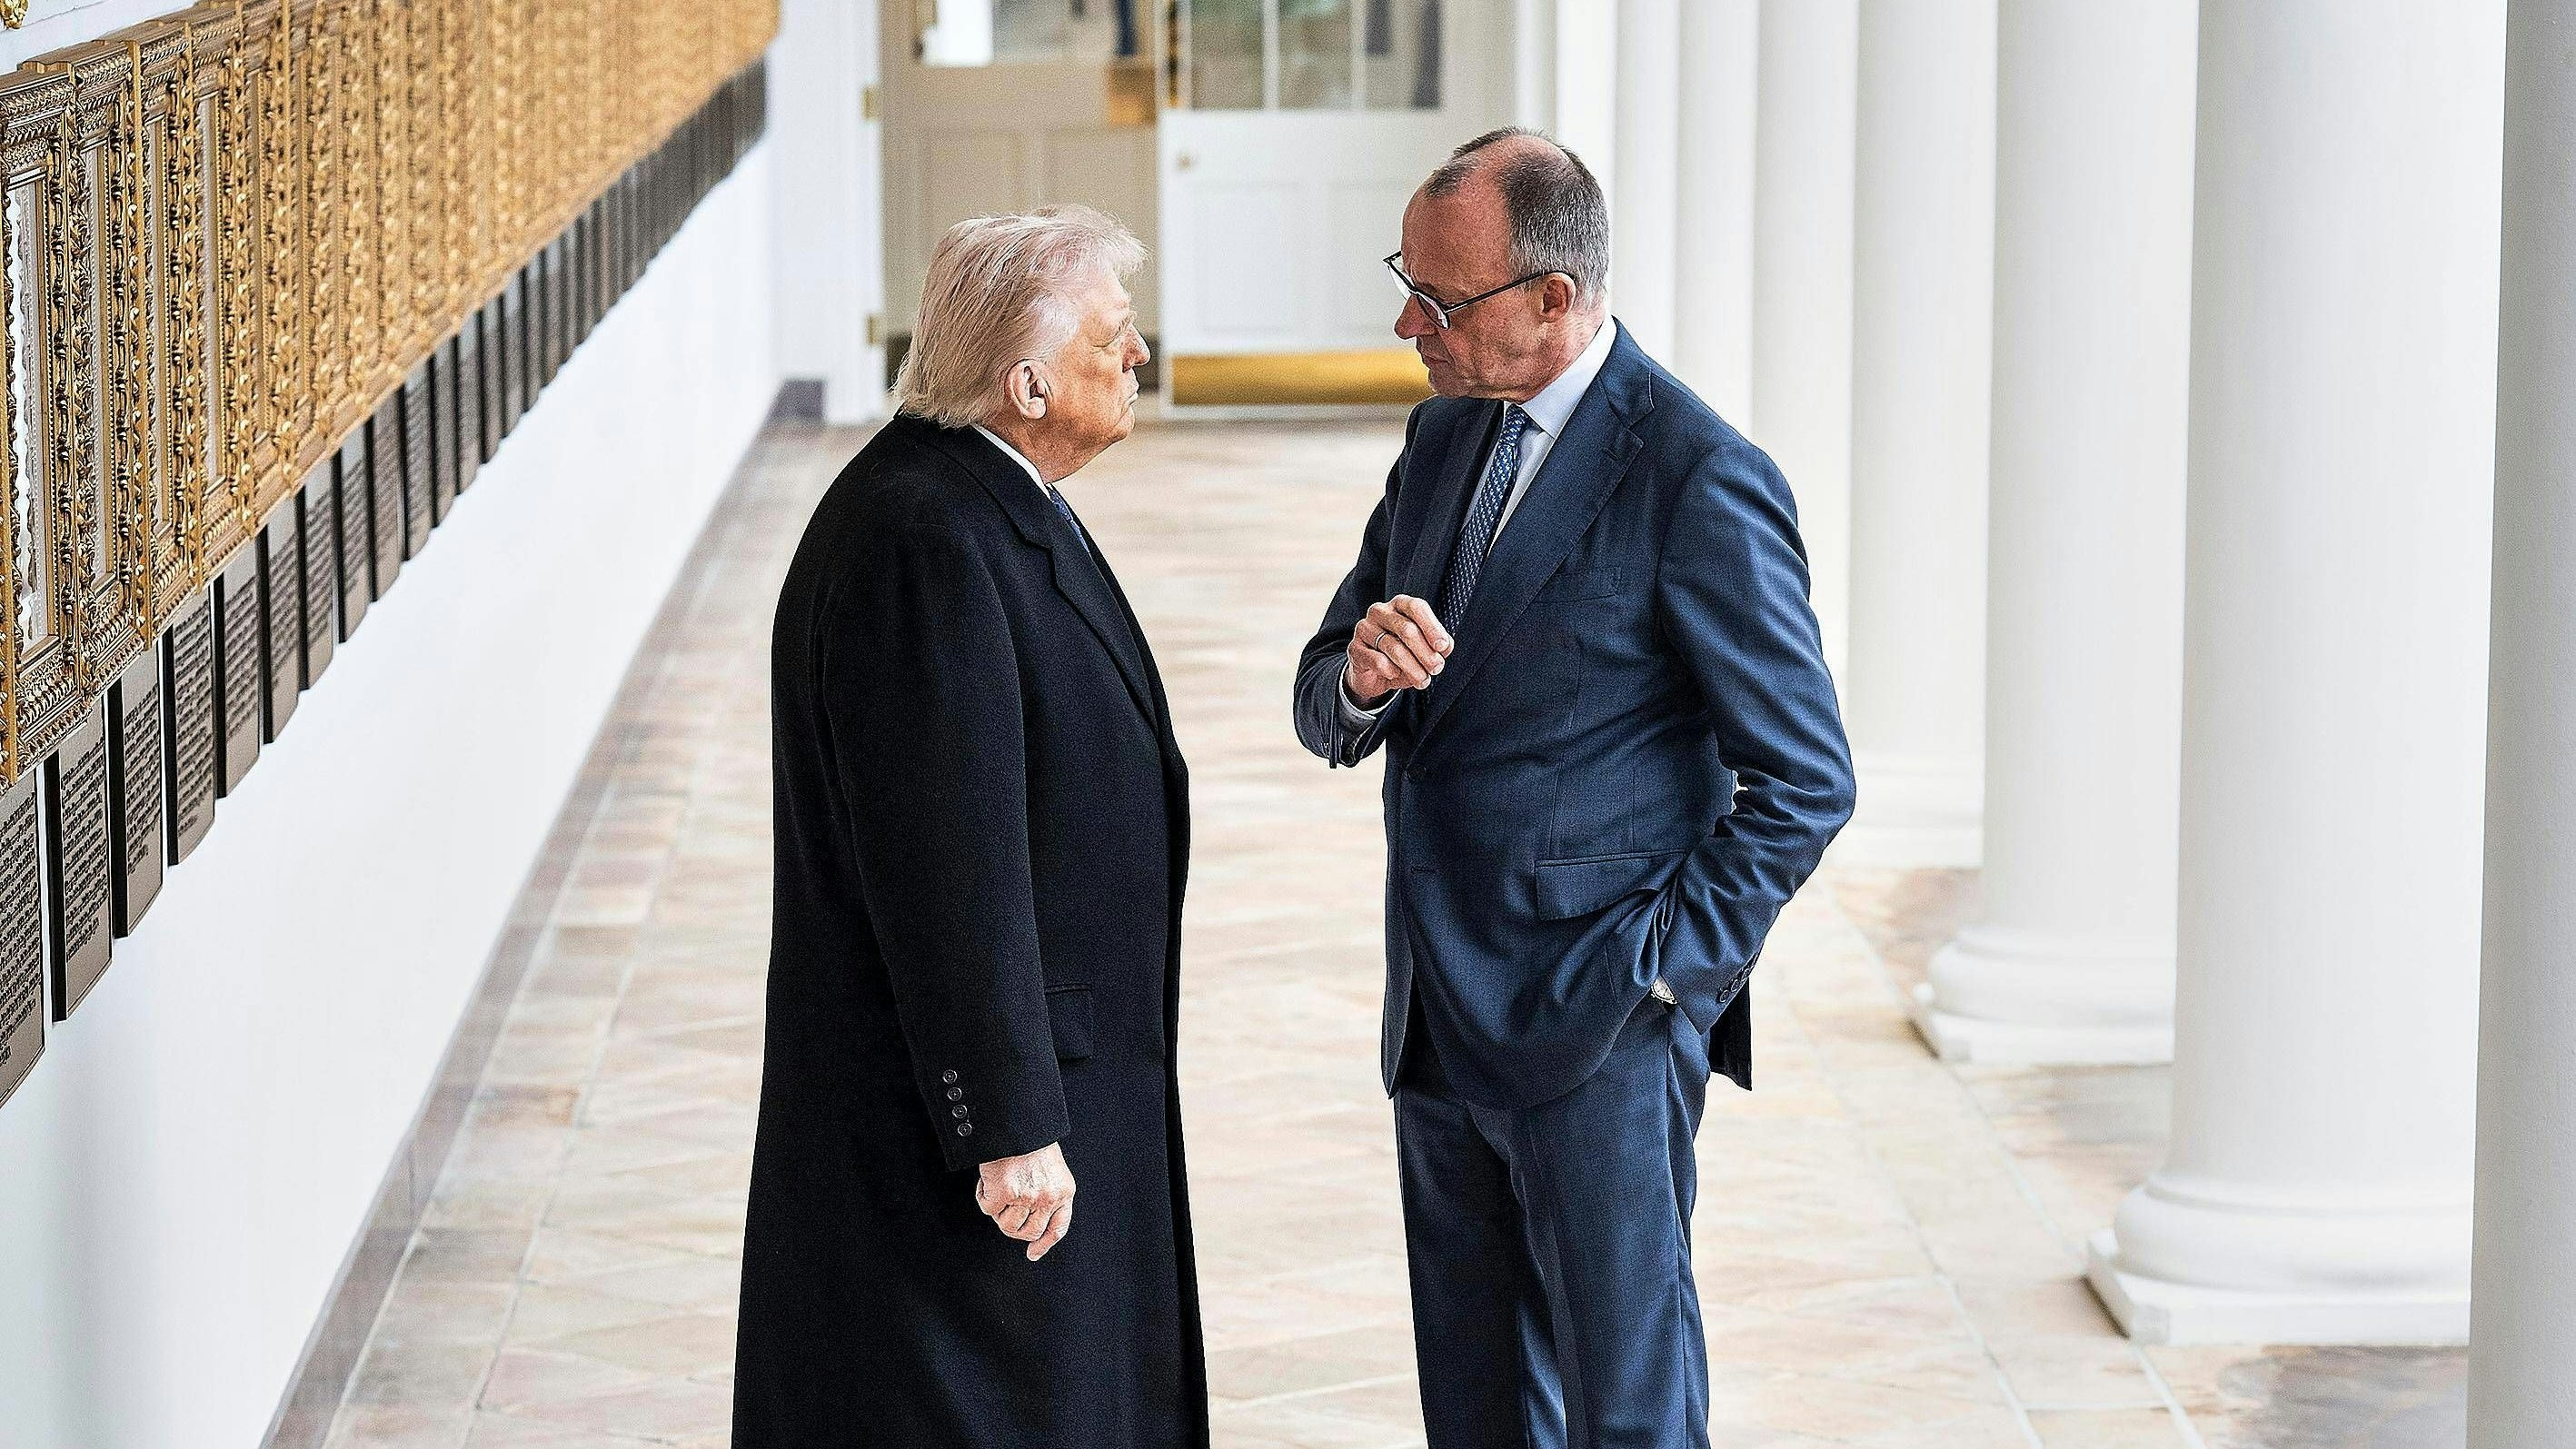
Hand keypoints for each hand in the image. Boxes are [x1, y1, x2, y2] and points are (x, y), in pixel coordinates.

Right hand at [975, 1142, 1074, 1260]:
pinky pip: (989, 1209)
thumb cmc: (1031, 1141)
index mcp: (1063, 1191)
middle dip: (1014, 1228)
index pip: (1058, 1227)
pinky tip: (988, 1181)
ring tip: (997, 1190)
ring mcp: (1027, 1197)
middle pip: (1029, 1232)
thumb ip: (1047, 1192)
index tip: (1033, 1253)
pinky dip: (984, 1197)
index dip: (1044, 1243)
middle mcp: (1048, 1197)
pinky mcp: (1004, 1193)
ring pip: (1007, 1225)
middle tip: (1004, 1213)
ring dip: (998, 1212)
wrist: (1017, 1123)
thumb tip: (1033, 1219)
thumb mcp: (1051, 1169)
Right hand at [1345, 596, 1453, 705]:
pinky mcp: (1354, 648)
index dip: (1432, 627)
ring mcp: (1364, 628)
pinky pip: (1378, 661)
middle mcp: (1380, 611)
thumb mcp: (1424, 649)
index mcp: (1399, 605)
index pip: (1416, 607)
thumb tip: (1445, 646)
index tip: (1442, 646)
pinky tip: (1395, 675)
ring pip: (1394, 648)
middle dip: (1426, 652)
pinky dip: (1391, 671)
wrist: (1374, 674)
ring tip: (1423, 680)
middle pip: (1407, 629)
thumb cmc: (1403, 655)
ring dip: (1413, 668)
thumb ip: (1438, 645)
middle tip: (1437, 668)